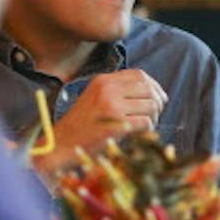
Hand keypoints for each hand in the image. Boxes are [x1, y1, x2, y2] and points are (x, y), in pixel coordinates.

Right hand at [50, 69, 168, 157]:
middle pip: (148, 89)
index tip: (159, 97)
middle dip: (158, 102)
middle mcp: (108, 89)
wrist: (60, 144)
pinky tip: (140, 133)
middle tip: (156, 114)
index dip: (154, 85)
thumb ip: (117, 91)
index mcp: (103, 80)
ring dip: (154, 117)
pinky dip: (148, 128)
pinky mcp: (115, 125)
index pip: (139, 75)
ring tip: (146, 125)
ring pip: (150, 105)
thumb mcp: (94, 98)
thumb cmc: (79, 126)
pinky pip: (145, 122)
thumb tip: (150, 91)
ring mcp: (111, 106)